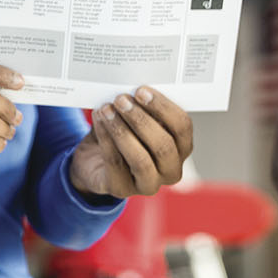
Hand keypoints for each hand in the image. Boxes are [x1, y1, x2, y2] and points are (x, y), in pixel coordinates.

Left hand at [69, 87, 192, 198]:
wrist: (95, 159)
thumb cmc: (124, 132)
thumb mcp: (137, 119)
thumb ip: (143, 107)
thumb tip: (137, 88)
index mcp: (182, 148)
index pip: (182, 128)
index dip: (163, 108)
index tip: (142, 90)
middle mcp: (171, 170)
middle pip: (163, 145)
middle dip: (140, 119)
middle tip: (121, 99)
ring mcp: (148, 184)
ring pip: (141, 159)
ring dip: (122, 131)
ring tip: (107, 109)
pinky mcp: (122, 190)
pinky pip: (116, 164)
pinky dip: (106, 139)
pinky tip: (99, 120)